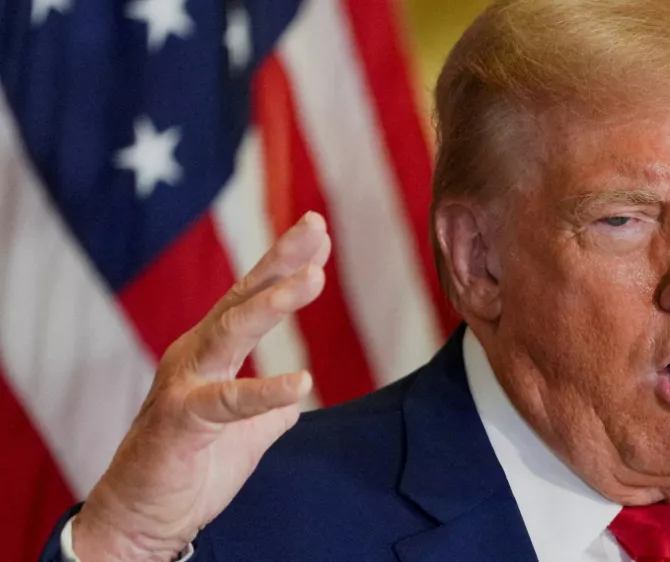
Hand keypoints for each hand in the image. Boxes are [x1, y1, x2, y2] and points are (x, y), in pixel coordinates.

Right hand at [72, 212, 330, 561]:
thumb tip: (295, 401)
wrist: (144, 518)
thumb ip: (267, 409)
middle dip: (280, 262)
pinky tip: (302, 381)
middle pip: (241, 299)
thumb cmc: (191, 467)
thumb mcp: (243, 432)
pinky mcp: (182, 423)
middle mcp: (194, 357)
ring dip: (273, 303)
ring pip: (230, 332)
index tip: (318, 232)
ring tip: (314, 278)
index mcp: (210, 353)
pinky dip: (266, 391)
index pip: (250, 298)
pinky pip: (229, 402)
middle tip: (315, 227)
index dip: (283, 264)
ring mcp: (184, 385)